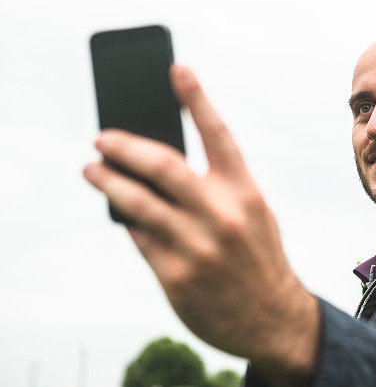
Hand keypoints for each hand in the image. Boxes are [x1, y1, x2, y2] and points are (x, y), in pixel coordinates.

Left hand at [83, 64, 318, 386]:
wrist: (274, 318)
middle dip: (125, 145)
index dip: (197, 98)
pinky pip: (140, 238)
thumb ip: (216, 189)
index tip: (176, 68)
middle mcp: (223, 215)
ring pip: (139, 202)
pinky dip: (127, 221)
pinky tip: (120, 212)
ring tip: (91, 169)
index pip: (218, 134)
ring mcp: (198, 247)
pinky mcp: (176, 276)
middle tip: (102, 137)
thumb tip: (158, 167)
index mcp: (246, 192)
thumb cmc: (258, 257)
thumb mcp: (253, 215)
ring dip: (108, 181)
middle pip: (163, 164)